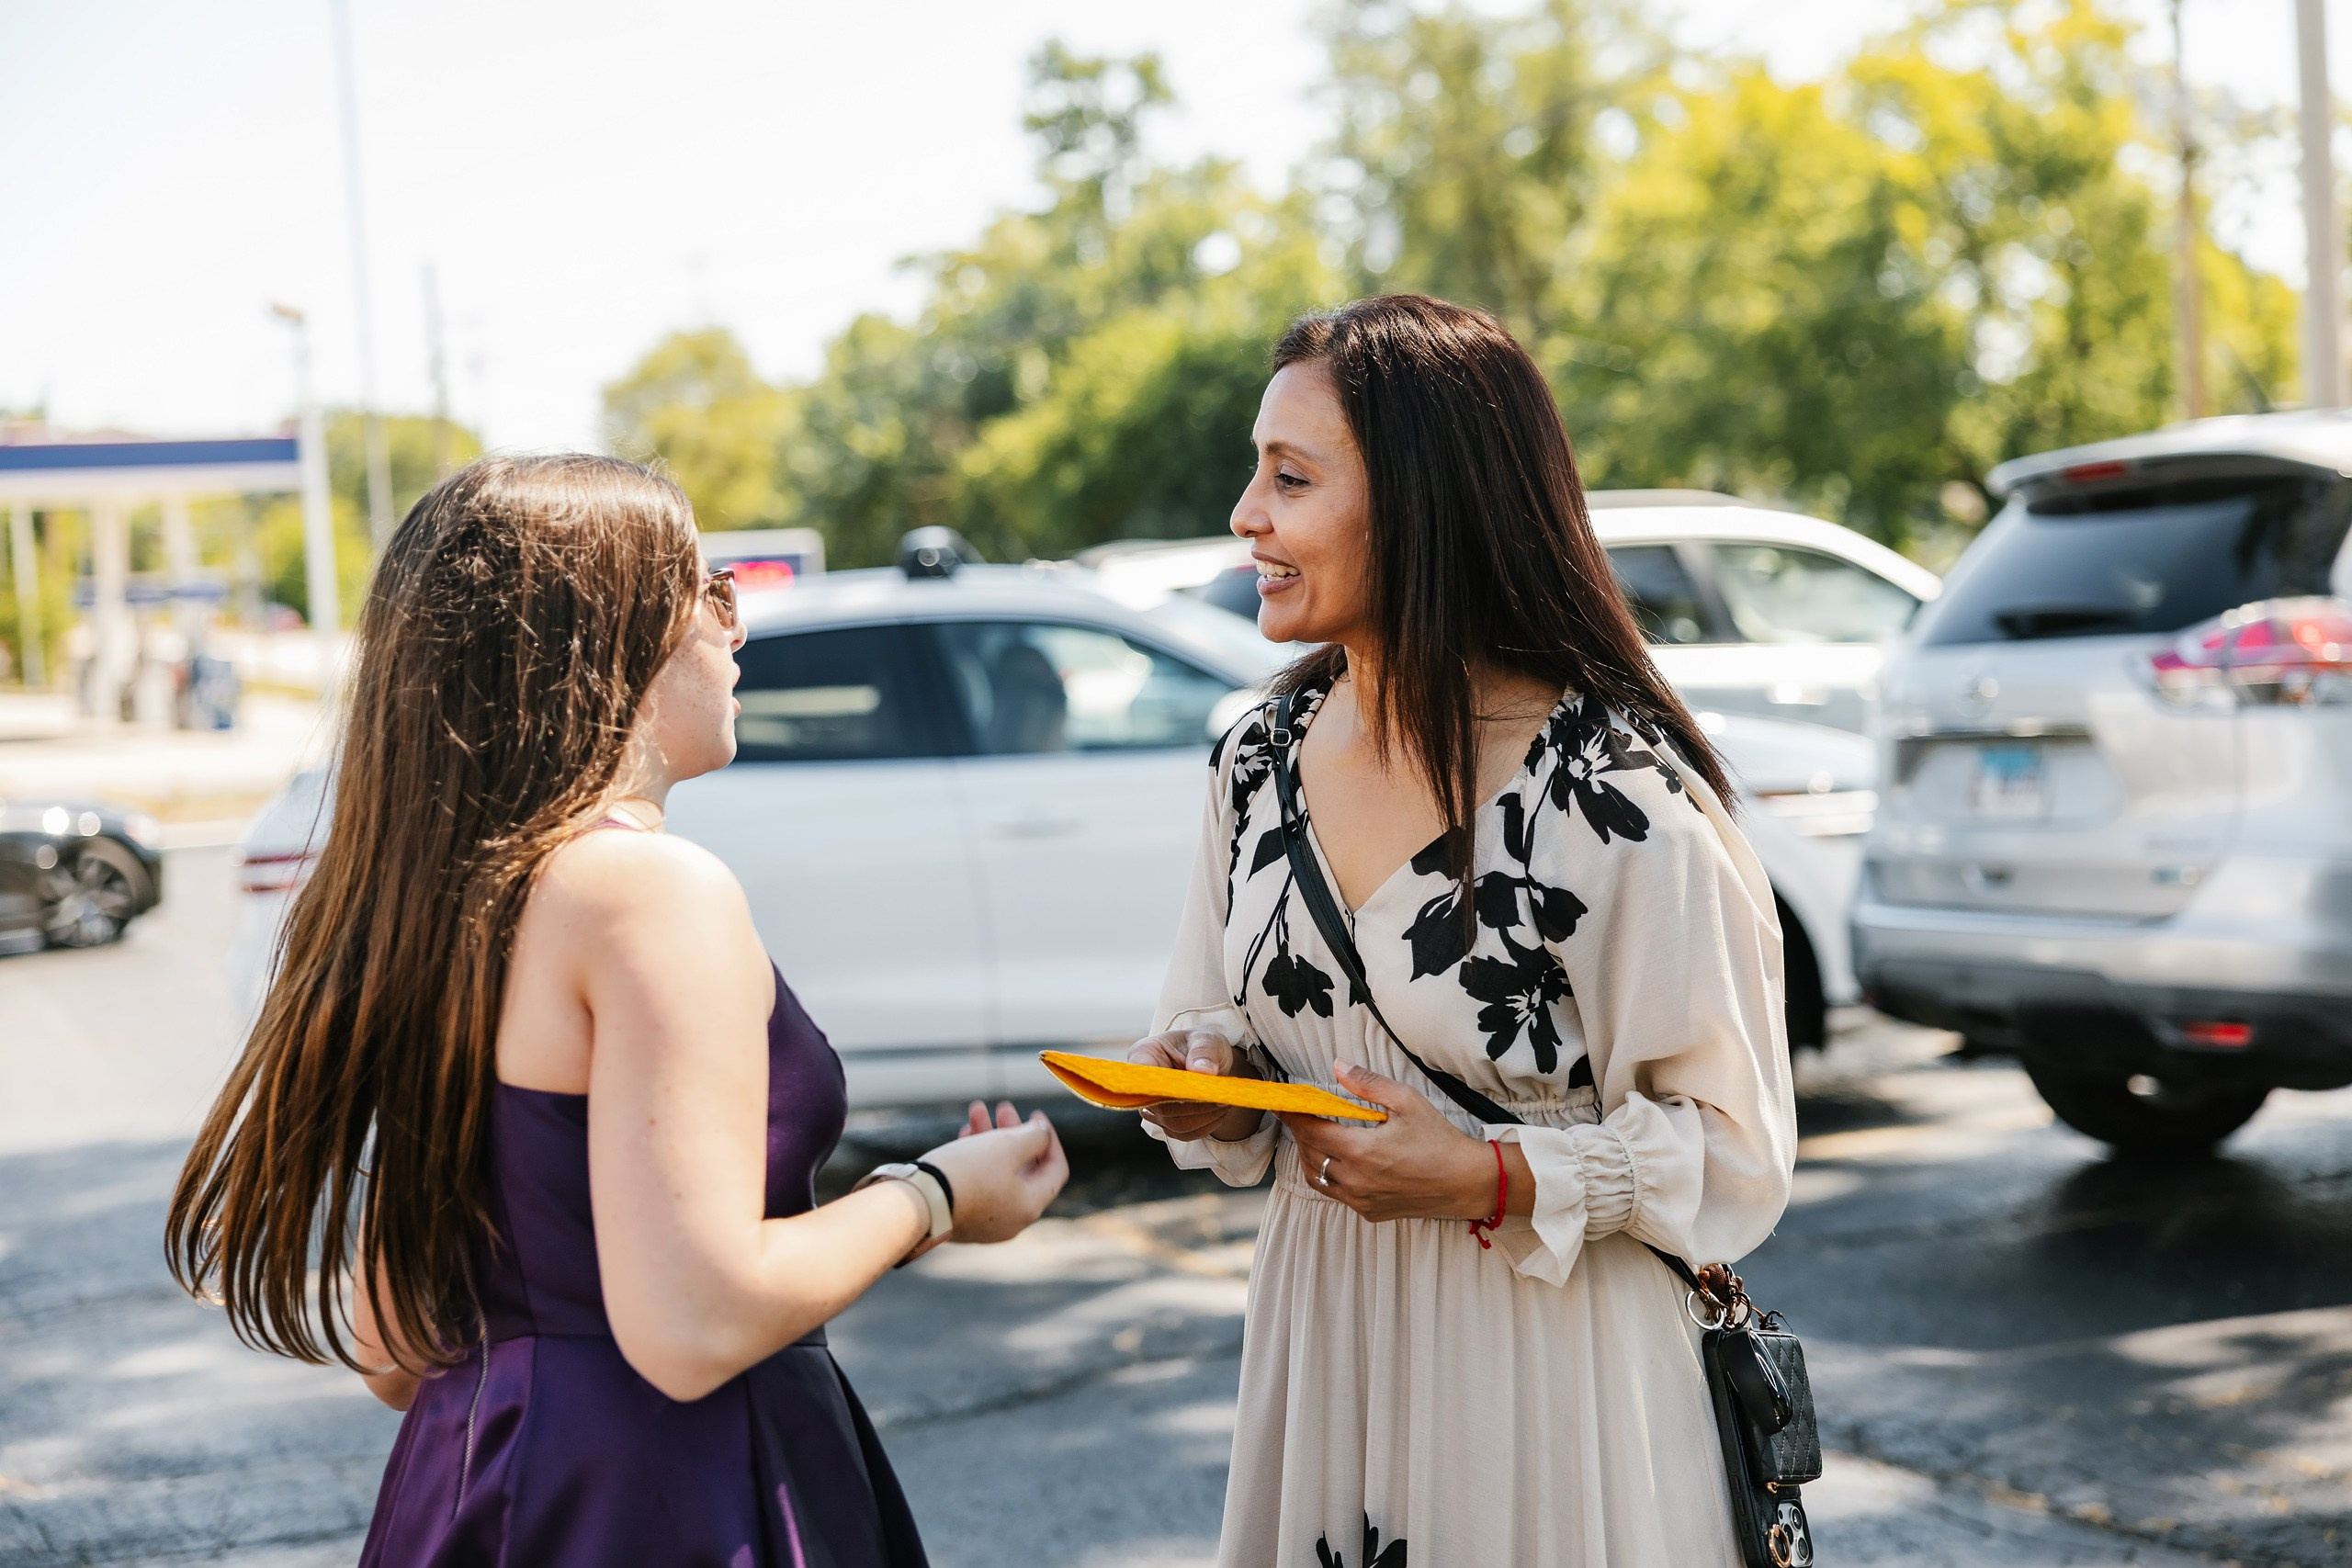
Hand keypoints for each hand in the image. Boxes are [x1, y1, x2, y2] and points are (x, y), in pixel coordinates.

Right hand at [916, 1102, 1067, 1245]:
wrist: (915, 1202)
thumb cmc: (966, 1173)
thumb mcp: (1008, 1146)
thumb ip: (1034, 1137)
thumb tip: (1042, 1134)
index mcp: (1029, 1206)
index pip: (1055, 1170)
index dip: (1050, 1139)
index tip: (1035, 1115)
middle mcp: (1011, 1220)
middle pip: (1023, 1169)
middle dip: (1013, 1133)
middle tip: (1003, 1108)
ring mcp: (984, 1223)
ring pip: (996, 1173)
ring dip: (990, 1139)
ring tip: (977, 1111)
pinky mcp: (960, 1219)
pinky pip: (976, 1185)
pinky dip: (974, 1159)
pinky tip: (963, 1135)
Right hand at [1127, 1030, 1264, 1143]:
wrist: (1208, 1061)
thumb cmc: (1202, 1045)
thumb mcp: (1207, 1038)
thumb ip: (1204, 1050)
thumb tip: (1202, 1070)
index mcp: (1144, 1055)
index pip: (1140, 1077)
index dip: (1162, 1087)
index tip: (1192, 1088)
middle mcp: (1142, 1085)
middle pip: (1161, 1107)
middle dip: (1195, 1105)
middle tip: (1221, 1098)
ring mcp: (1152, 1107)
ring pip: (1174, 1124)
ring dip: (1204, 1117)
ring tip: (1224, 1102)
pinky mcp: (1166, 1123)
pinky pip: (1184, 1133)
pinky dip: (1206, 1126)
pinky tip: (1219, 1111)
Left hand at [1277, 1061, 1523, 1223]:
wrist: (1466, 1182)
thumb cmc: (1439, 1140)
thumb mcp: (1406, 1101)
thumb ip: (1368, 1084)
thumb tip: (1337, 1066)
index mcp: (1360, 1151)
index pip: (1310, 1131)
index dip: (1292, 1116)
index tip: (1280, 1103)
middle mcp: (1354, 1180)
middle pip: (1309, 1154)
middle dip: (1301, 1133)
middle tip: (1301, 1115)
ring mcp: (1360, 1200)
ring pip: (1317, 1178)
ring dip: (1311, 1157)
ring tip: (1317, 1137)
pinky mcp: (1370, 1212)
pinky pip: (1336, 1194)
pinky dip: (1329, 1176)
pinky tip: (1340, 1161)